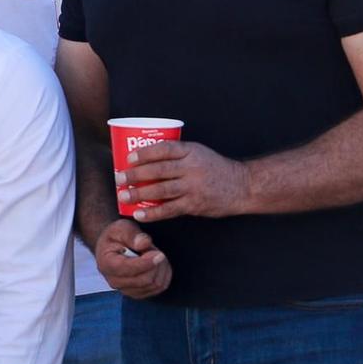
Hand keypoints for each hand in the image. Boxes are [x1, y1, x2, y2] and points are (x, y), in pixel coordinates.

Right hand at [93, 216, 170, 298]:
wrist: (114, 247)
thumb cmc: (116, 236)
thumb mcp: (121, 227)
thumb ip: (131, 234)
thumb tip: (143, 244)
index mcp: (106, 264)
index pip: (128, 269)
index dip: (146, 263)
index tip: (159, 253)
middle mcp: (114, 281)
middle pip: (145, 279)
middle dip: (156, 264)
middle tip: (156, 250)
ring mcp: (127, 290)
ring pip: (155, 284)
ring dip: (161, 268)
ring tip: (155, 255)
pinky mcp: (139, 293)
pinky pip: (160, 288)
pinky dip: (163, 275)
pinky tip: (157, 264)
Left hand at [118, 140, 250, 221]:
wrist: (243, 186)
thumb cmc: (215, 168)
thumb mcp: (198, 152)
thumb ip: (176, 154)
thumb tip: (144, 159)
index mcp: (191, 151)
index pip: (163, 149)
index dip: (144, 153)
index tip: (128, 158)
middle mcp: (191, 168)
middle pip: (158, 169)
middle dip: (135, 174)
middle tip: (119, 178)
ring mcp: (193, 187)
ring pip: (161, 189)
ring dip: (139, 193)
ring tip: (123, 195)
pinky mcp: (195, 204)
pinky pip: (170, 209)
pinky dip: (153, 212)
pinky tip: (139, 214)